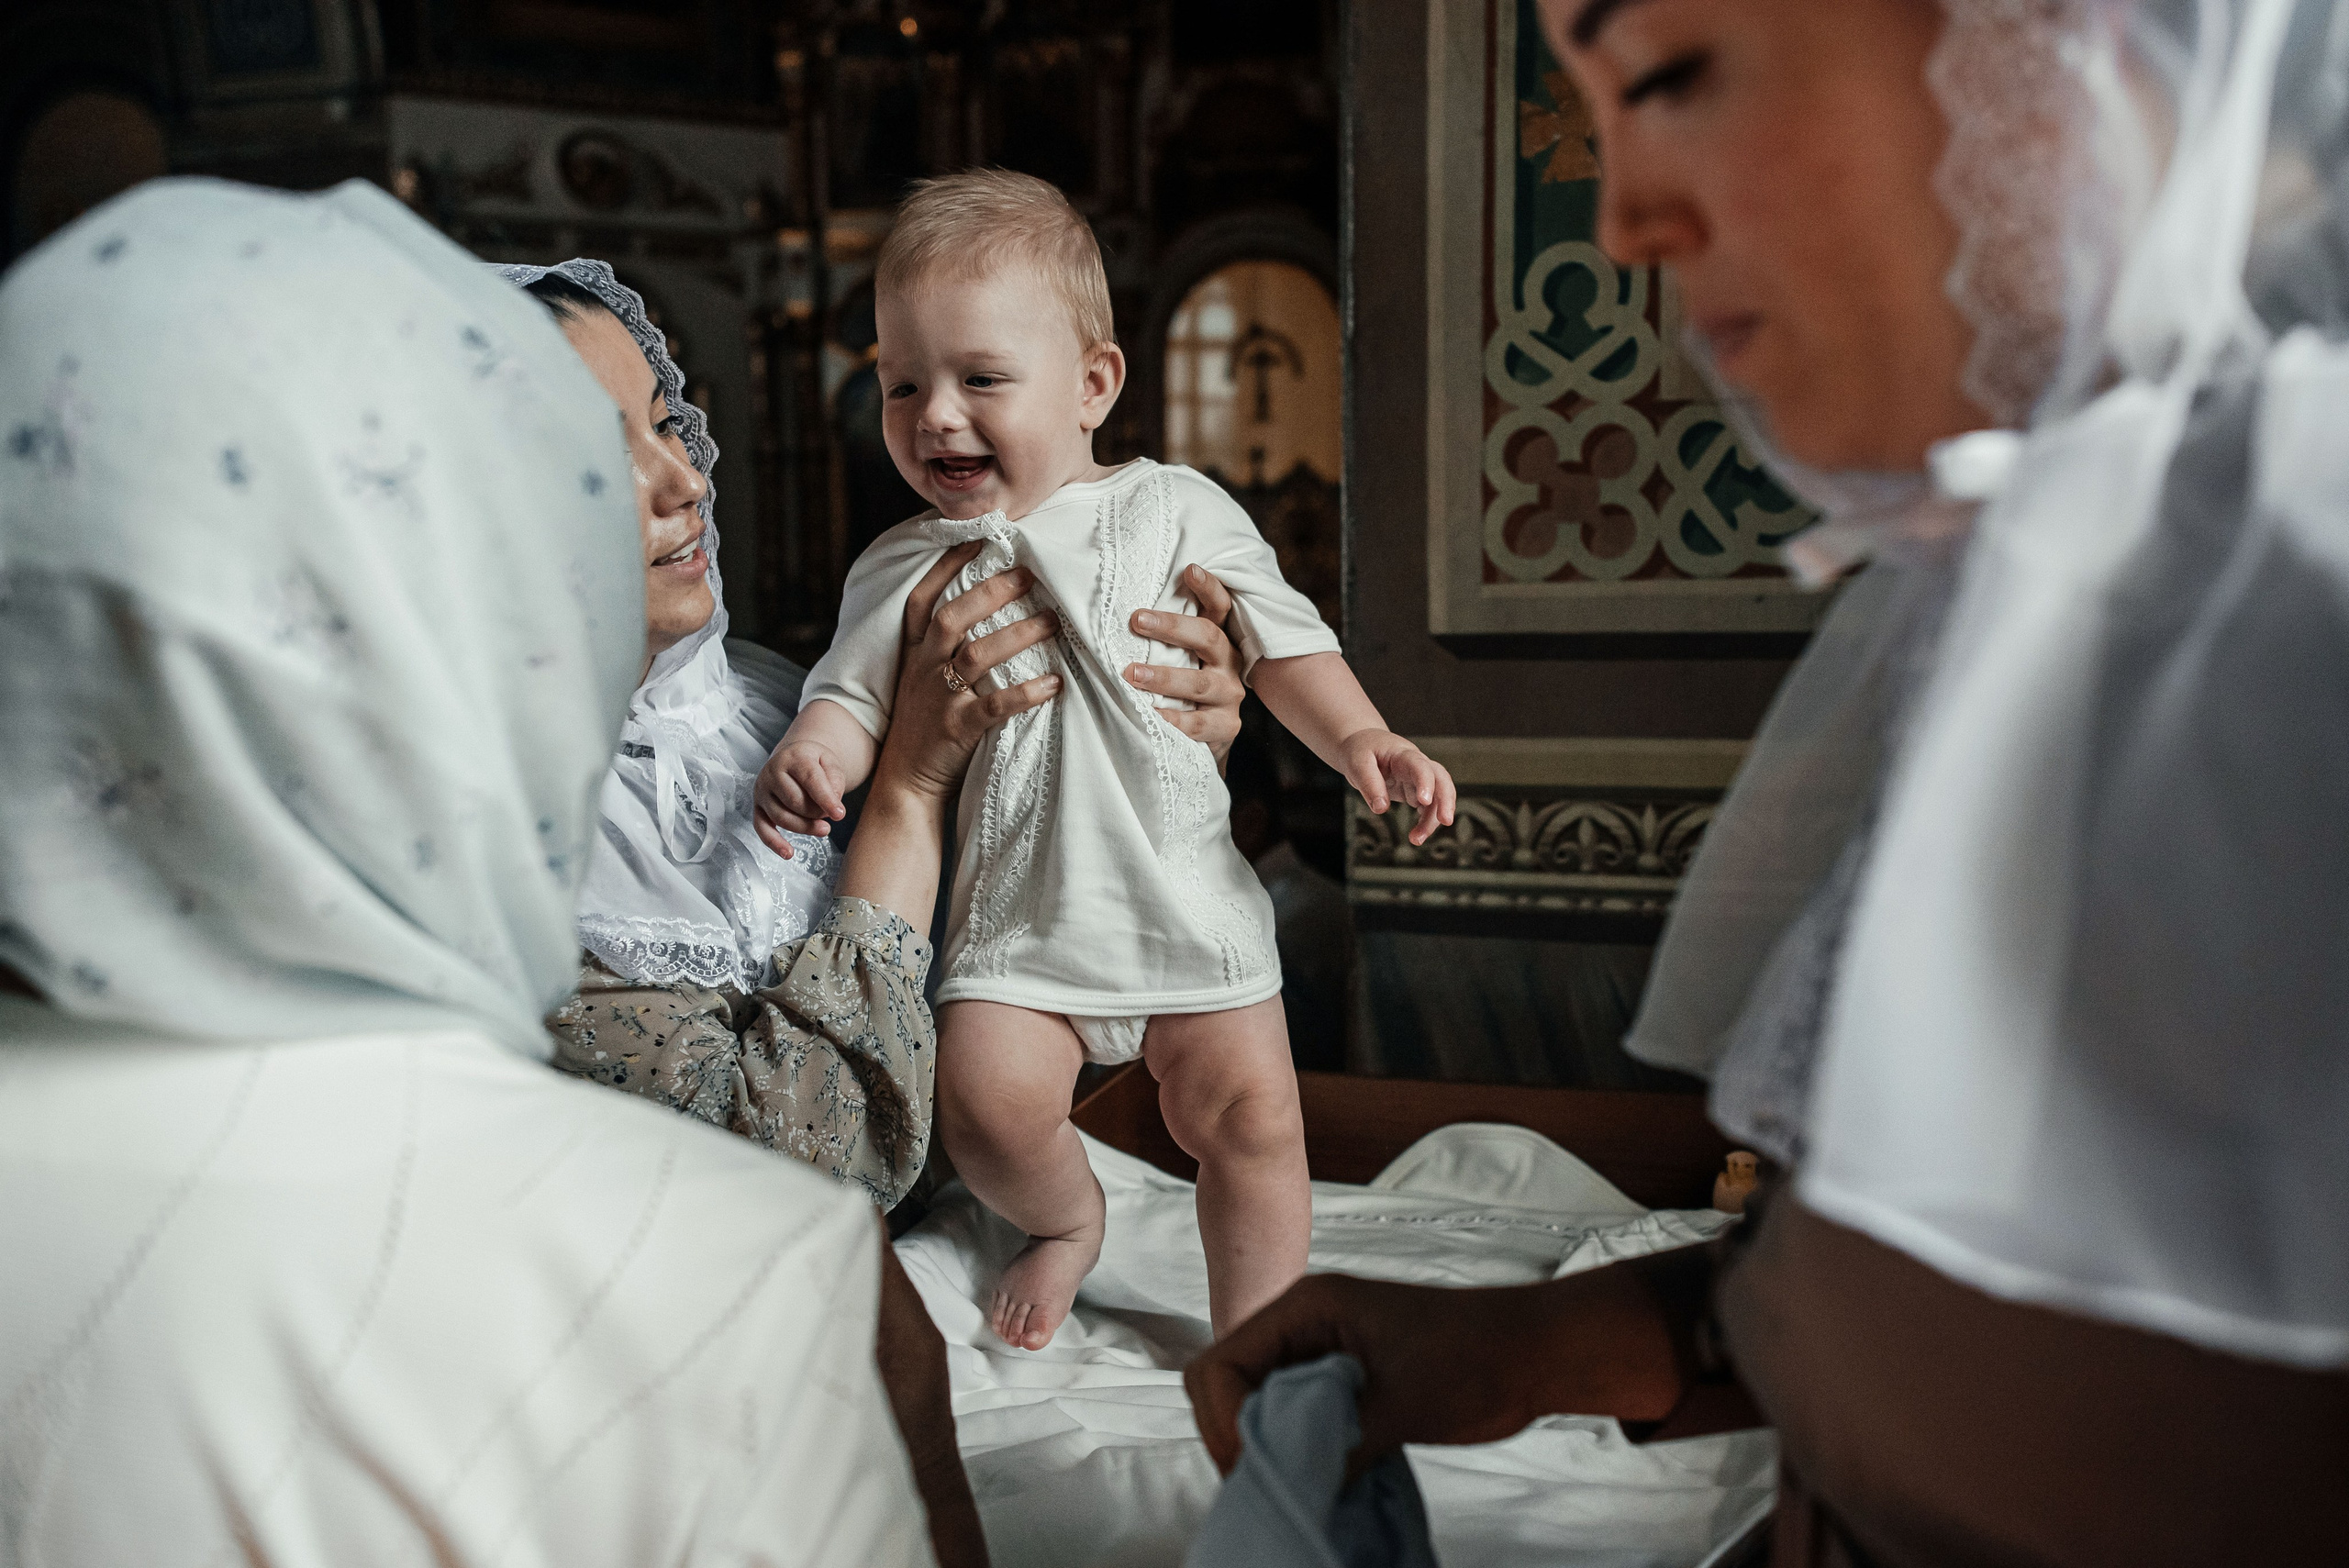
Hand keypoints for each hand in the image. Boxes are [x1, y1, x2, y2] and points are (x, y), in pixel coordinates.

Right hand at [756, 739, 849, 841]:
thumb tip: (833, 804)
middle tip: (830, 815)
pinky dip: (774, 843)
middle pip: (795, 801)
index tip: (840, 815)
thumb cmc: (815, 763)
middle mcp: (773, 772)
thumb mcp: (831, 762)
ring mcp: (762, 790)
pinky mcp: (758, 806)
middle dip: (817, 813)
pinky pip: (762, 828)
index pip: (810, 779)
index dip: (826, 799)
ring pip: (781, 817)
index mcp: (794, 757)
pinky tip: (788, 853)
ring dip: (805, 828)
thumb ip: (835, 780)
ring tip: (824, 829)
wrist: (793, 758)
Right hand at [873, 542, 1061, 802]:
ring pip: (976, 656)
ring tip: (1055, 621)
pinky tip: (1055, 683)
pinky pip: (994, 706)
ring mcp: (938, 699)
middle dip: (991, 592)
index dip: (946, 567)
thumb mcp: (922, 677)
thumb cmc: (925, 723)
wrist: (905, 780)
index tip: (976, 539)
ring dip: (1018, 635)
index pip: (923, 599)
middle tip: (1030, 574)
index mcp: (914, 652)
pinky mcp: (956, 729)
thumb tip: (989, 607)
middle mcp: (922, 668)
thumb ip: (944, 646)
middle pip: (953, 618)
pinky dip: (1026, 693)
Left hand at [1121, 564, 1247, 768]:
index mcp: (1217, 641)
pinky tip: (1150, 715)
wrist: (1206, 738)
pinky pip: (1197, 724)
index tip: (1189, 569)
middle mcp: (1228, 664)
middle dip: (1173, 627)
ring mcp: (1229, 696)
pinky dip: (1173, 720)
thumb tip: (1114, 610)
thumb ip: (1161, 638)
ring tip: (1132, 674)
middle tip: (1137, 619)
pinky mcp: (1225, 727)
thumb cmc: (1181, 689)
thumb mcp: (1177, 657)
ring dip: (1164, 677)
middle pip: (1207, 638)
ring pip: (1198, 684)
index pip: (1219, 607)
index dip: (1208, 588)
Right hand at [1183, 1265, 1687, 1477]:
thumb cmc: (1477, 1359)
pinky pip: (1293, 1412)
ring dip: (1265, 1443)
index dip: (1225, 1422)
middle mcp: (1304, 1322)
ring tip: (1294, 1482)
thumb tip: (1289, 1491)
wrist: (1535, 1352)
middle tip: (1269, 1483)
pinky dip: (1295, 1445)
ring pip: (1258, 1401)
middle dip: (1236, 1436)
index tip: (1259, 1467)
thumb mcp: (1398, 1409)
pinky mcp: (1343, 1377)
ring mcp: (1322, 1348)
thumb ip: (1333, 1446)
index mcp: (1307, 1306)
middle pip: (1228, 1383)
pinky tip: (1316, 1474)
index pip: (1222, 1365)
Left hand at [1336, 729, 1455, 845]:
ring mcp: (1418, 778)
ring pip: (1437, 797)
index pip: (1420, 766)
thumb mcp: (1356, 763)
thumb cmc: (1359, 750)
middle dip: (1446, 800)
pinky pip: (1428, 807)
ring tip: (1416, 839)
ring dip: (1432, 819)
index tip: (1424, 801)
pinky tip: (1417, 836)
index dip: (1425, 782)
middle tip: (1446, 821)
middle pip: (1441, 779)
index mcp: (1403, 754)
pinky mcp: (1415, 790)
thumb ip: (1368, 783)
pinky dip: (1426, 821)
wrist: (1362, 745)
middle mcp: (1416, 764)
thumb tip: (1381, 809)